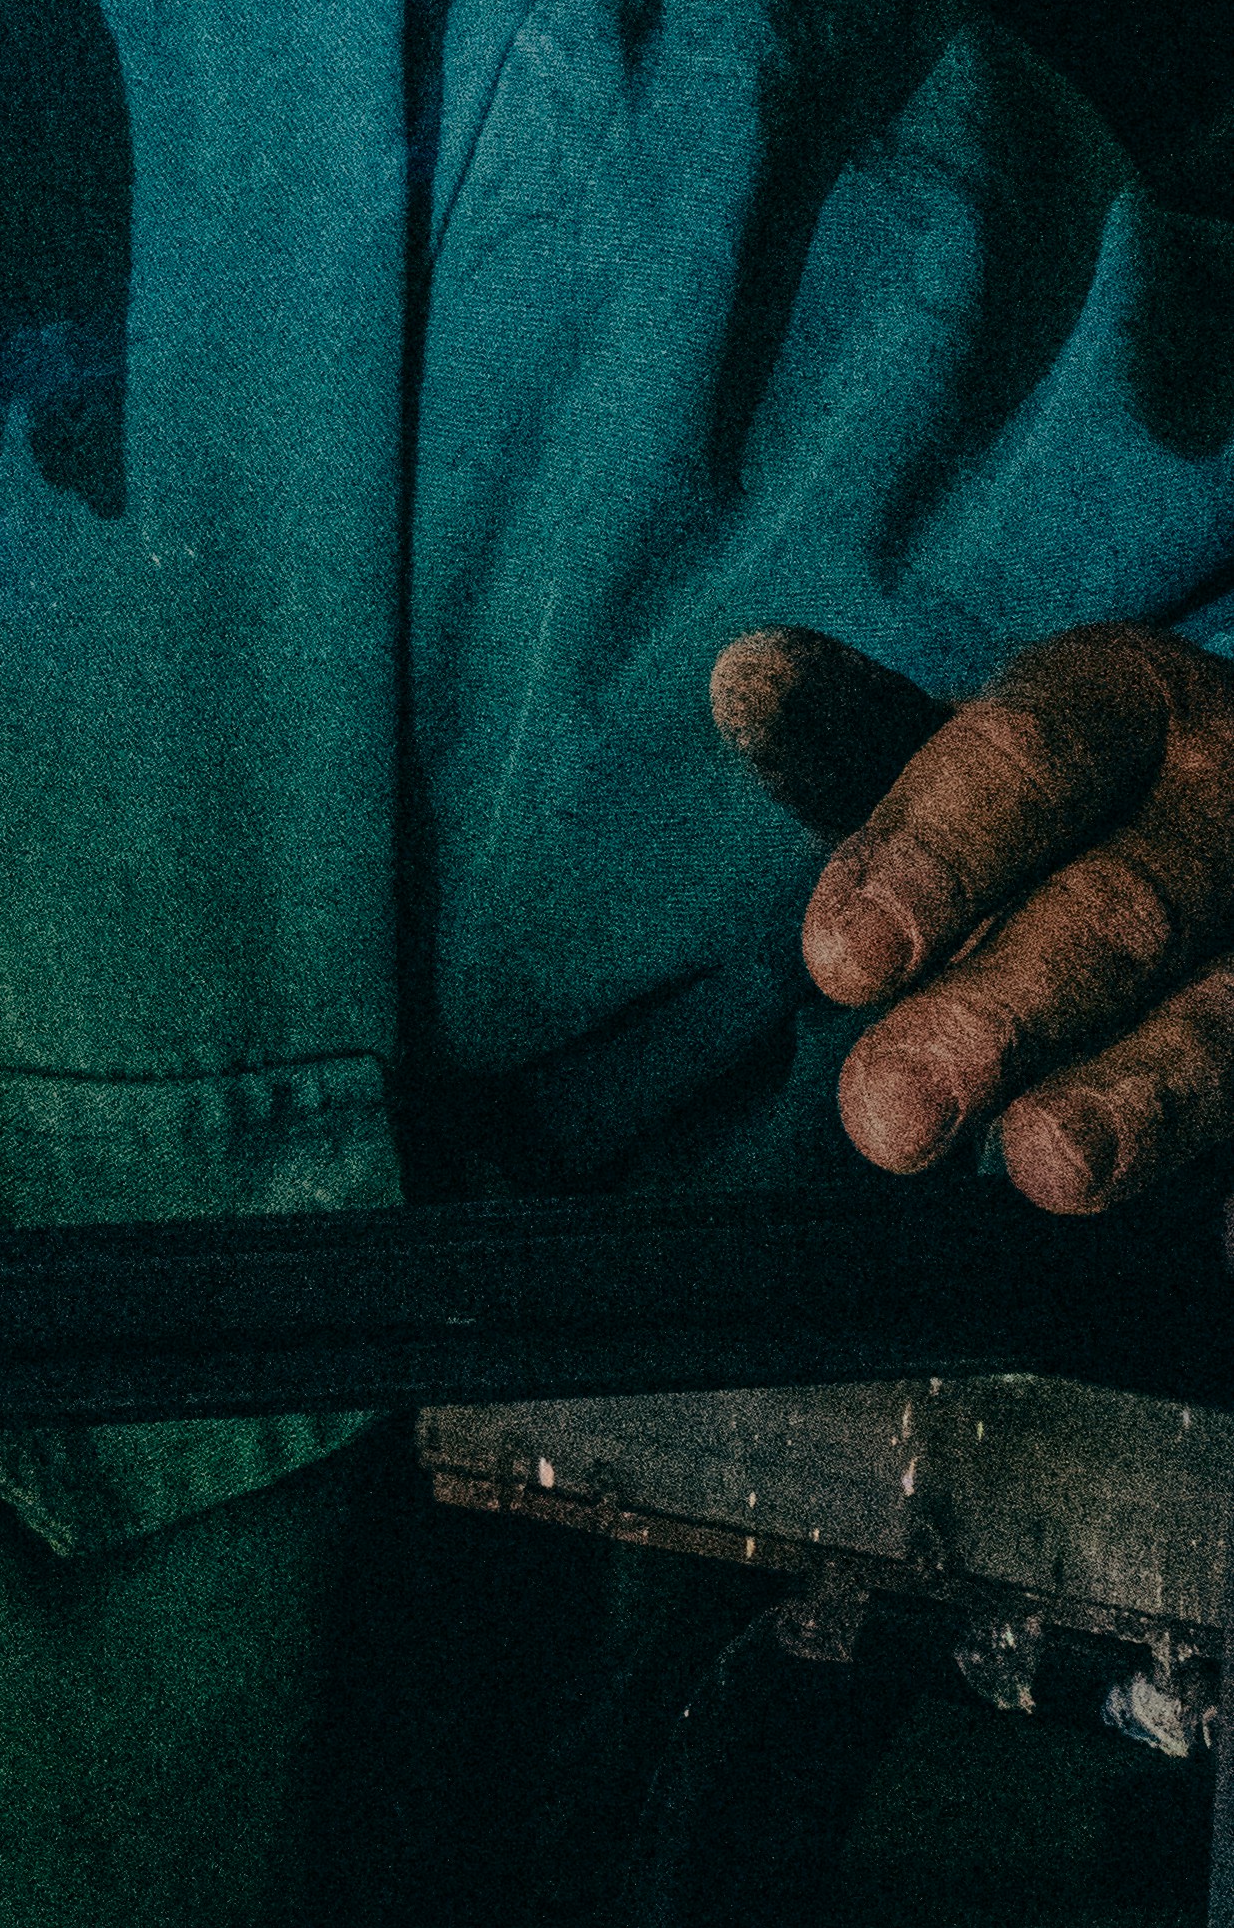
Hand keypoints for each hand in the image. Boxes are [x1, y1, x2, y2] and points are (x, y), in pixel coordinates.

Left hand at [711, 621, 1233, 1216]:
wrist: (1229, 819)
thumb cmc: (1062, 796)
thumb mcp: (971, 746)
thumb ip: (856, 733)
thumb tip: (742, 678)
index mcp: (1128, 702)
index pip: (1026, 761)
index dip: (932, 856)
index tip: (836, 962)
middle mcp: (1232, 798)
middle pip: (1122, 908)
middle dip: (1005, 1014)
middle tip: (890, 1116)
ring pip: (1227, 1016)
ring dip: (1135, 1101)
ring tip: (1045, 1171)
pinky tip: (1225, 1249)